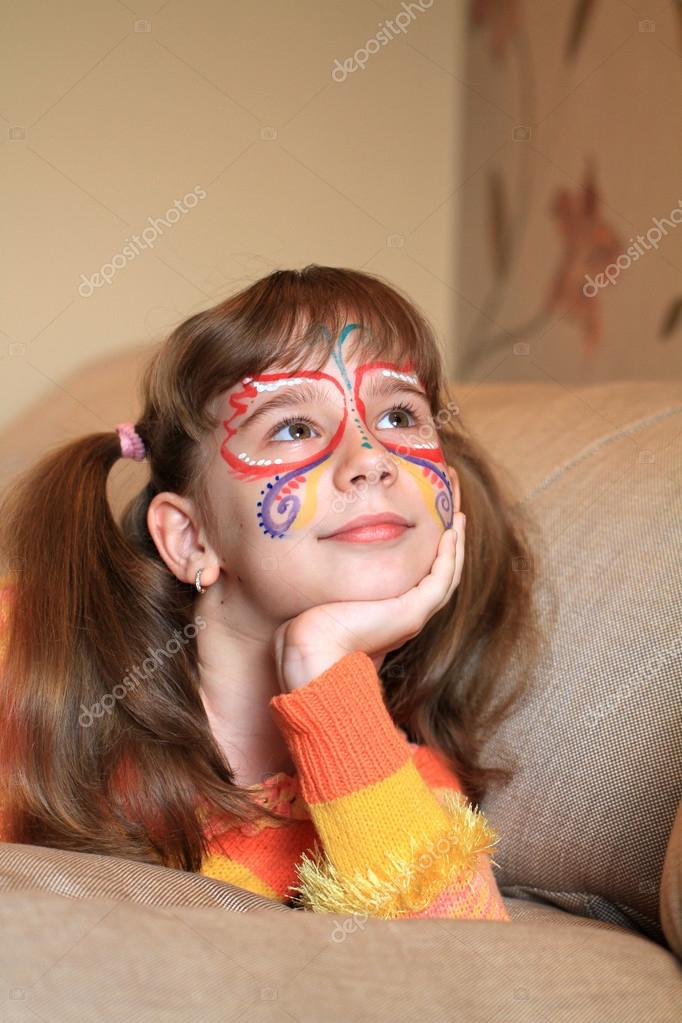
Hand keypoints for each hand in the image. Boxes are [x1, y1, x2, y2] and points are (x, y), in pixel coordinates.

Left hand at [272, 508, 465, 693]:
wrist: (310, 652)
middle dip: (450, 546)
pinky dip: (449, 556)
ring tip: (459, 517)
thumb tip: (322, 568)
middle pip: (440, 578)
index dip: (430, 555)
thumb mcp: (324, 599)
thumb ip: (333, 585)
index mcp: (387, 616)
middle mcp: (405, 617)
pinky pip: (441, 580)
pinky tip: (450, 534)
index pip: (418, 581)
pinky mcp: (411, 613)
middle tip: (455, 516)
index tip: (431, 526)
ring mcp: (412, 616)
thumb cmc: (307, 631)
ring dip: (456, 546)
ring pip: (446, 577)